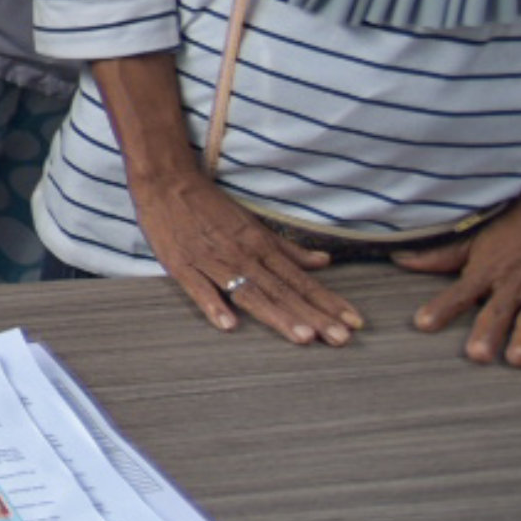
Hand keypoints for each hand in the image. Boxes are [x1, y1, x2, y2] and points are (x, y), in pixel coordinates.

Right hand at [136, 167, 360, 345]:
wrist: (166, 180)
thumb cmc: (210, 204)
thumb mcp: (253, 223)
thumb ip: (288, 248)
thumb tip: (324, 263)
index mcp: (260, 245)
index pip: (301, 280)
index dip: (328, 302)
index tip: (354, 322)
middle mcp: (242, 255)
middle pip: (283, 291)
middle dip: (314, 316)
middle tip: (341, 339)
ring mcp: (212, 261)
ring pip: (250, 293)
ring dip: (277, 315)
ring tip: (303, 337)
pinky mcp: (181, 264)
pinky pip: (199, 288)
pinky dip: (213, 305)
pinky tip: (229, 324)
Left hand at [398, 191, 520, 367]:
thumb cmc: (513, 226)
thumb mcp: (475, 238)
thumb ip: (441, 256)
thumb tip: (402, 260)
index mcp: (487, 271)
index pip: (459, 292)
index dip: (441, 308)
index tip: (423, 324)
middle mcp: (513, 285)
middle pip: (496, 312)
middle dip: (486, 333)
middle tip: (477, 355)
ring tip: (519, 360)